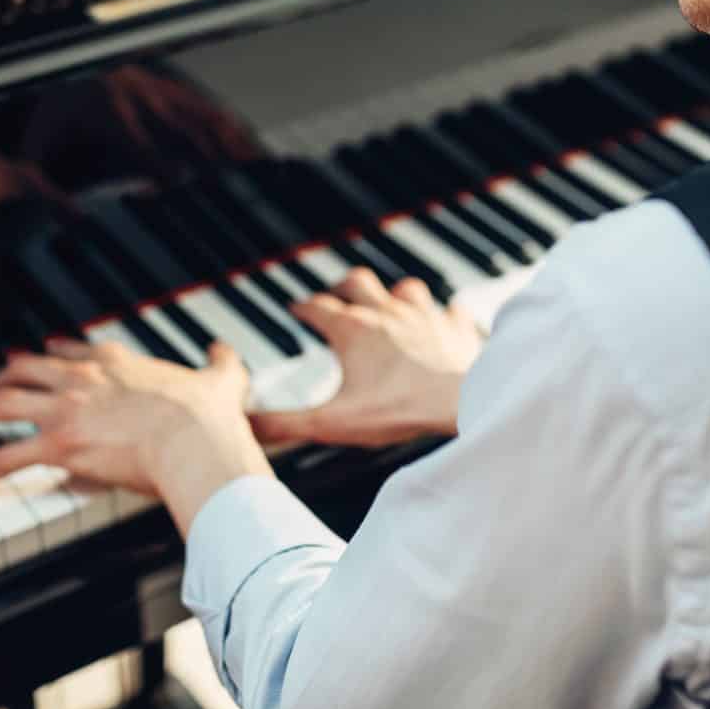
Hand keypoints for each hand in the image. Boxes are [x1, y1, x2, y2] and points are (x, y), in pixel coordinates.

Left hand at [0, 337, 271, 535]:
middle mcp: (80, 378)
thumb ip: (219, 362)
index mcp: (113, 361)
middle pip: (18, 370)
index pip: (64, 352)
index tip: (30, 363)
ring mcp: (64, 409)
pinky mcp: (57, 445)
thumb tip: (223, 351)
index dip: (43, 358)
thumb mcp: (221, 377)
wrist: (196, 440)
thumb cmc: (208, 416)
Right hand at [250, 269, 482, 448]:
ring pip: (404, 289)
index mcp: (354, 332)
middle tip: (335, 295)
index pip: (318, 309)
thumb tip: (247, 425)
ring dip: (393, 294)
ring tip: (387, 302)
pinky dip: (446, 313)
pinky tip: (447, 317)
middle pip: (357, 283)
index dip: (304, 308)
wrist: (462, 402)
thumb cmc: (400, 410)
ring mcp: (425, 317)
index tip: (296, 309)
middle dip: (342, 287)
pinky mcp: (456, 329)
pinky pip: (453, 311)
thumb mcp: (332, 422)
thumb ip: (285, 424)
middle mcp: (387, 314)